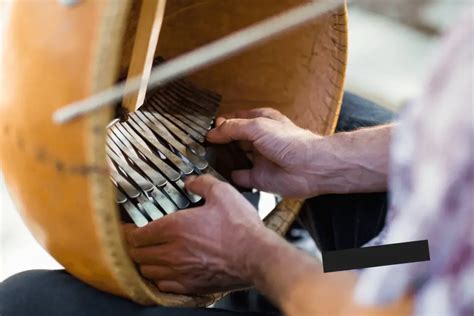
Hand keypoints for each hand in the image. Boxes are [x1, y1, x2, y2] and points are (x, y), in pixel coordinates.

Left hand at [124, 175, 266, 294]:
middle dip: (133, 246)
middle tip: (136, 240)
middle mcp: (172, 251)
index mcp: (174, 227)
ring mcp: (180, 272)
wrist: (256, 256)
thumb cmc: (240, 227)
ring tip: (149, 255)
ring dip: (144, 262)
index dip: (127, 231)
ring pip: (147, 271)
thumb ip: (202, 183)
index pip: (135, 234)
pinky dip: (159, 278)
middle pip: (137, 254)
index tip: (127, 228)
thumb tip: (192, 182)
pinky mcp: (190, 286)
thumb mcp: (223, 193)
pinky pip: (163, 285)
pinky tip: (165, 271)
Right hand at [207, 108, 320, 196]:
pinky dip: (231, 177)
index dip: (221, 124)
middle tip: (202, 145)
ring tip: (206, 159)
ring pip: (236, 158)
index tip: (206, 129)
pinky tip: (221, 175)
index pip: (235, 120)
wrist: (311, 167)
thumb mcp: (257, 127)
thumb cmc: (292, 142)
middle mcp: (259, 140)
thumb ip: (233, 128)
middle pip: (234, 139)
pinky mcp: (260, 178)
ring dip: (223, 159)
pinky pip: (241, 178)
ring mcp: (259, 160)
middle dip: (220, 142)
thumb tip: (213, 132)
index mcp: (261, 122)